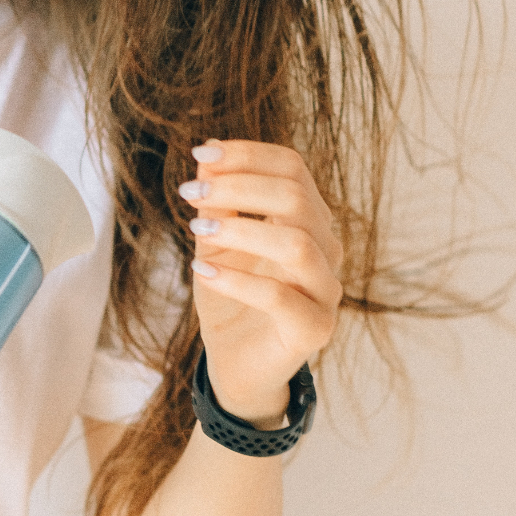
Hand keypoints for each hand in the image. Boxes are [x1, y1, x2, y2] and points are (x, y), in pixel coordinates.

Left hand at [177, 140, 341, 426]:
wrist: (235, 362)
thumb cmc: (230, 293)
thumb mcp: (215, 240)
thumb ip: (218, 202)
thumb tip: (209, 153)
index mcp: (307, 219)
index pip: (292, 168)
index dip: (247, 155)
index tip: (200, 154)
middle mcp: (325, 249)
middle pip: (296, 197)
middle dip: (238, 186)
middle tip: (190, 192)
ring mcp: (324, 290)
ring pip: (296, 243)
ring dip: (240, 228)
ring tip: (196, 229)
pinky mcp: (313, 329)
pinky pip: (281, 297)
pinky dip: (236, 280)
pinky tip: (202, 272)